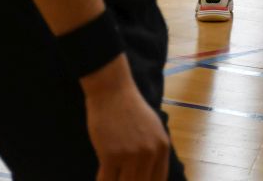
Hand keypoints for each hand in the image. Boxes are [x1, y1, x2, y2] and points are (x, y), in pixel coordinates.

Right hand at [82, 59, 170, 180]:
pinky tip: (100, 180)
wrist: (111, 90)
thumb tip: (150, 173)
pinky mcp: (110, 155)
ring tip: (112, 178)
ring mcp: (131, 155)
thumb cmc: (129, 107)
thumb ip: (154, 150)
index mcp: (162, 147)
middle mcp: (150, 153)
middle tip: (122, 179)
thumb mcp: (153, 128)